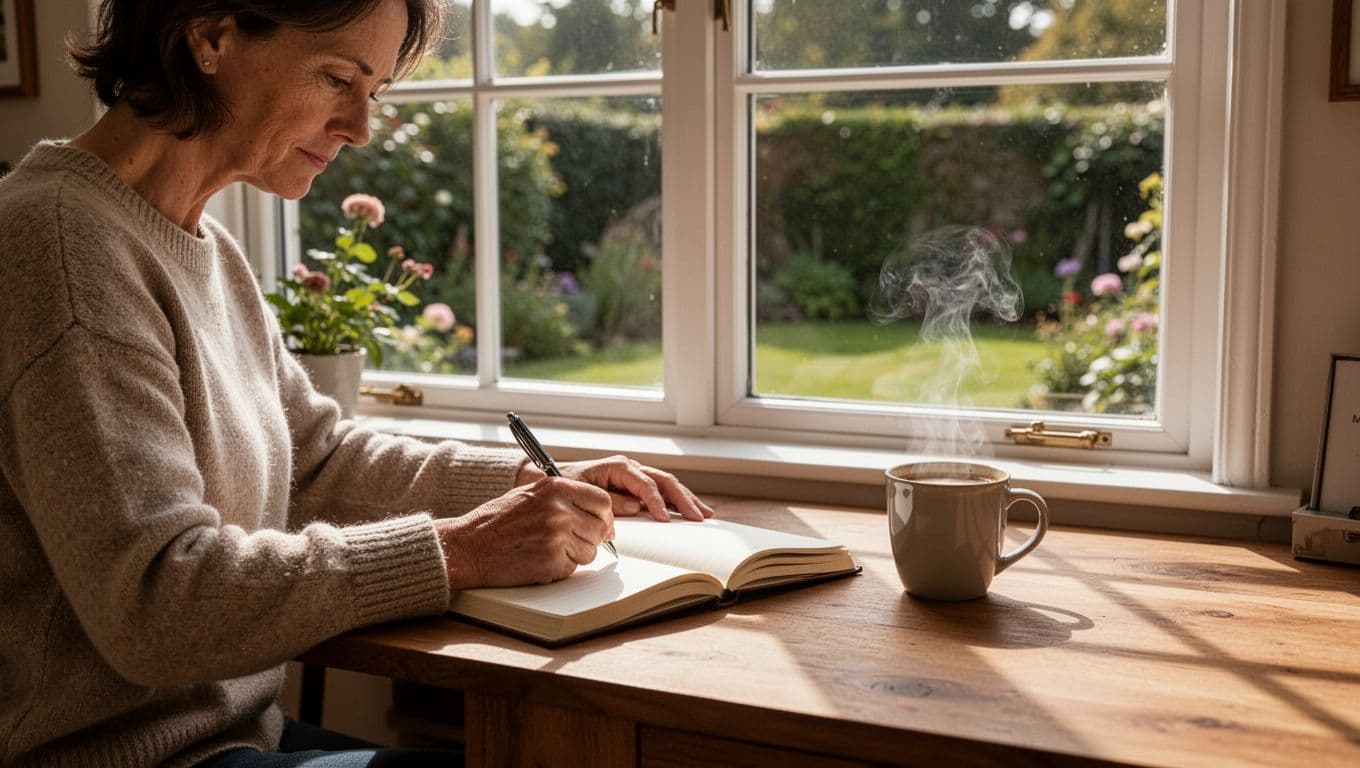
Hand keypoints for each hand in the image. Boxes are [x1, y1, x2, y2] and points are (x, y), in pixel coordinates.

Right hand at [436, 476, 612, 588]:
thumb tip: (600, 513)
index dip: (604, 516)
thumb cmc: (495, 522)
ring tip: (547, 549)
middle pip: (601, 528)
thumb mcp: (530, 494)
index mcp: (555, 488)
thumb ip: (564, 499)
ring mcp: (556, 536)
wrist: (467, 546)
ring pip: (590, 552)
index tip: (600, 524)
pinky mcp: (551, 561)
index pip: (602, 500)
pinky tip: (539, 559)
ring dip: (575, 555)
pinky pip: (573, 568)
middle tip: (571, 542)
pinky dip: (560, 568)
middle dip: (591, 538)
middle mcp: (559, 509)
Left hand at [519, 455, 713, 522]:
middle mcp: (632, 469)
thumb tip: (636, 508)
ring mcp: (637, 477)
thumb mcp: (584, 493)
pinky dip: (679, 502)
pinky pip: (663, 493)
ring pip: (669, 485)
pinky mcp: (638, 488)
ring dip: (688, 500)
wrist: (552, 479)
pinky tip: (693, 511)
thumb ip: (610, 501)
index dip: (657, 501)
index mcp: (619, 467)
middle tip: (699, 517)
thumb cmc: (565, 486)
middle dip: (683, 500)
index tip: (665, 518)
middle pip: (665, 481)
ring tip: (706, 514)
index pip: (645, 483)